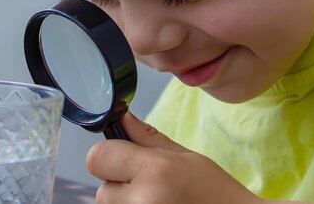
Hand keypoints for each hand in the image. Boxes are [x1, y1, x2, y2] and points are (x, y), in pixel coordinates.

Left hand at [86, 112, 264, 203]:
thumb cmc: (216, 193)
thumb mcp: (185, 156)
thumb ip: (147, 137)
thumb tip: (122, 116)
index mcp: (156, 172)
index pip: (97, 157)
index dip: (108, 153)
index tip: (123, 155)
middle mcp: (143, 201)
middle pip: (100, 187)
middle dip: (118, 181)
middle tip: (149, 183)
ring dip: (124, 200)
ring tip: (156, 198)